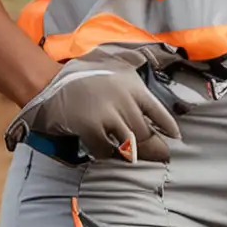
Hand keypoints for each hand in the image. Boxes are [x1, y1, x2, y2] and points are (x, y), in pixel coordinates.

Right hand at [24, 44, 183, 161]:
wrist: (49, 83)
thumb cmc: (83, 77)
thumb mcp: (115, 71)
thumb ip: (134, 82)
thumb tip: (155, 97)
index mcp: (133, 86)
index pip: (158, 110)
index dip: (168, 126)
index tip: (177, 137)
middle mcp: (124, 99)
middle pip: (144, 130)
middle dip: (148, 145)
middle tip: (153, 154)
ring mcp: (108, 112)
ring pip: (129, 142)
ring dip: (129, 152)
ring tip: (128, 155)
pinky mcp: (90, 126)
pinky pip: (105, 149)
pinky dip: (105, 154)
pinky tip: (102, 152)